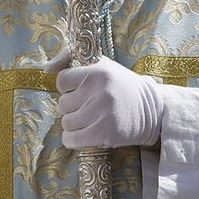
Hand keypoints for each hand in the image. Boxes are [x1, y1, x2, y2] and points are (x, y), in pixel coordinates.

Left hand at [51, 53, 165, 148]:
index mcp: (97, 72)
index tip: (79, 91)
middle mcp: (99, 91)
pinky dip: (72, 140)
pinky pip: (72, 140)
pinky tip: (82, 135)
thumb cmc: (119, 85)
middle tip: (86, 107)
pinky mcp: (104, 133)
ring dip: (73, 124)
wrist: (151, 109)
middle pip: (62, 105)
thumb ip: (70, 59)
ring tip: (88, 120)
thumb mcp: (101, 64)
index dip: (67, 88)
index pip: (61, 81)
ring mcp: (102, 113)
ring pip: (66, 123)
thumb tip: (46, 68)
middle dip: (71, 108)